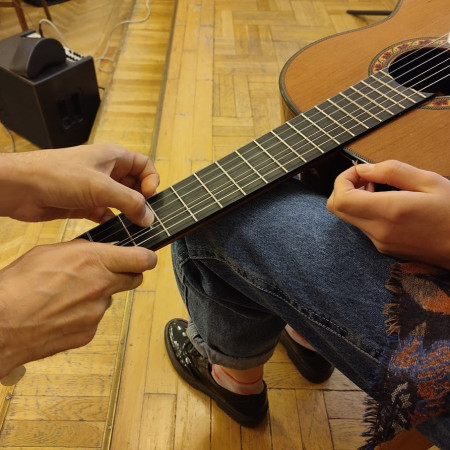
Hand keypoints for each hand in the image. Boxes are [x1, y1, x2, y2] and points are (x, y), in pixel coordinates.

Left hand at [0, 143, 158, 225]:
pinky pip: (106, 214)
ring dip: (128, 214)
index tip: (149, 197)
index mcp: (113, 157)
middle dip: (142, 201)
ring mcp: (95, 189)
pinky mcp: (85, 205)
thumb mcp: (100, 186)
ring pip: (121, 202)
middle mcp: (106, 171)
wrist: (20, 188)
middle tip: (144, 217)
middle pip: (135, 185)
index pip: (144, 165)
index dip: (151, 181)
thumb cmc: (56, 174)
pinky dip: (113, 222)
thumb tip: (148, 216)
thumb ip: (129, 202)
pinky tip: (115, 231)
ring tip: (133, 227)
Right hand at [0, 239, 156, 377]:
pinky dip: (84, 314)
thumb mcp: (50, 252)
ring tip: (69, 295)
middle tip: (109, 273)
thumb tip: (96, 251)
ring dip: (99, 295)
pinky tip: (63, 313)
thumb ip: (81, 250)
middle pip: (134, 279)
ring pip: (110, 299)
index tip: (145, 256)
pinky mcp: (89, 332)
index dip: (146, 257)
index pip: (142, 259)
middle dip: (126, 274)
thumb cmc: (19, 285)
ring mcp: (97, 312)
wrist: (3, 324)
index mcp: (94, 261)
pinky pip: (95, 319)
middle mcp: (102, 286)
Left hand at [326, 160, 449, 269]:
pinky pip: (362, 225)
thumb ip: (392, 172)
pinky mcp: (384, 248)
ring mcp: (379, 242)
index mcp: (389, 211)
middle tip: (367, 179)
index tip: (361, 171)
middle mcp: (379, 230)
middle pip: (337, 209)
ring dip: (355, 199)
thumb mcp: (429, 182)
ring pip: (348, 217)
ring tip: (381, 190)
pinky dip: (365, 211)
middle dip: (345, 188)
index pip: (341, 198)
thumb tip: (364, 169)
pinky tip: (387, 204)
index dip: (343, 179)